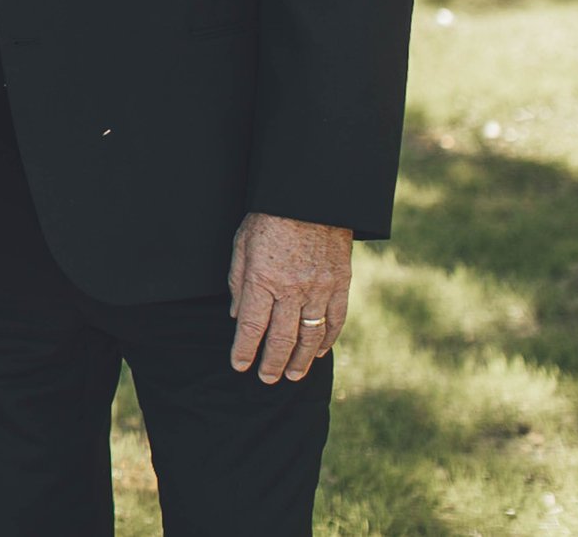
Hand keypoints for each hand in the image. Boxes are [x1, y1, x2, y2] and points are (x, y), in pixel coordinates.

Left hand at [228, 211, 352, 381]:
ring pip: (310, 335)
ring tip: (291, 375)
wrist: (312, 197)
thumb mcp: (242, 245)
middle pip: (281, 338)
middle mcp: (292, 289)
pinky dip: (327, 340)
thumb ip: (239, 282)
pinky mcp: (341, 284)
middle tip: (266, 379)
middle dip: (271, 363)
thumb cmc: (270, 218)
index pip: (251, 327)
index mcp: (263, 279)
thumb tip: (237, 316)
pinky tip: (318, 352)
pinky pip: (335, 320)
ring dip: (299, 360)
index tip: (239, 365)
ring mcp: (320, 289)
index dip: (244, 350)